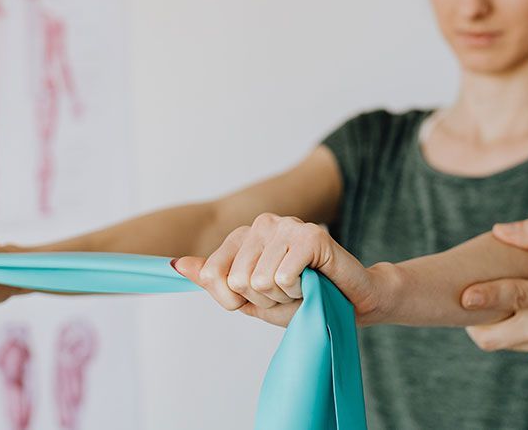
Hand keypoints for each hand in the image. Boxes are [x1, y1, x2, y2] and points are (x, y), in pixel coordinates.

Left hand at [172, 213, 382, 327]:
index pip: (211, 275)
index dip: (234, 299)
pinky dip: (299, 291)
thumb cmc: (301, 300)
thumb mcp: (250, 299)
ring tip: (301, 287)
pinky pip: (283, 276)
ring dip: (283, 296)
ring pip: (260, 282)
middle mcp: (262, 224)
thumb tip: (176, 265)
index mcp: (242, 236)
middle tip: (287, 292)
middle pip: (238, 281)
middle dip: (263, 300)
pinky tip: (313, 281)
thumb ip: (214, 281)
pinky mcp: (311, 235)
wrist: (351, 302)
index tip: (260, 297)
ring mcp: (287, 225)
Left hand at [460, 218, 527, 365]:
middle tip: (465, 305)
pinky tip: (524, 317)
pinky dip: (515, 333)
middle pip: (495, 337)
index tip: (465, 296)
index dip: (487, 297)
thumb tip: (498, 231)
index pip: (514, 298)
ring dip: (494, 327)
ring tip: (493, 306)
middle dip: (473, 324)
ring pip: (504, 343)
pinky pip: (520, 347)